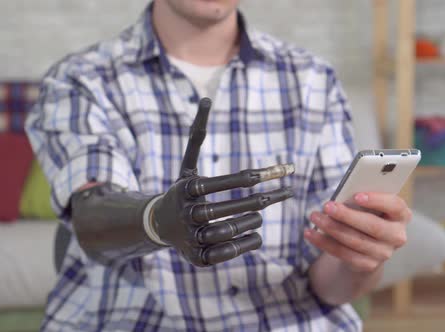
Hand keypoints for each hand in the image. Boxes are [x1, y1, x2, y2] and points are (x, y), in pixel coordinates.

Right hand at [152, 98, 294, 266]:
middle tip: (285, 193)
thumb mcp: (186, 165)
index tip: (270, 174)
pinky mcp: (198, 258)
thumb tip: (206, 99)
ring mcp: (190, 238)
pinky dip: (247, 242)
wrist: (159, 225)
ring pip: (230, 231)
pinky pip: (229, 251)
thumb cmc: (181, 191)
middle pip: (227, 209)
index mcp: (184, 189)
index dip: (246, 179)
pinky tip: (256, 233)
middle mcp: (185, 214)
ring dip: (253, 220)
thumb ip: (197, 136)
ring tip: (261, 214)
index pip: (218, 183)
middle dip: (260, 201)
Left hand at [304, 192, 411, 272]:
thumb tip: (340, 197)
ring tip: (315, 217)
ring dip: (331, 228)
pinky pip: (344, 254)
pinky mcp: (368, 265)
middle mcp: (397, 236)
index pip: (395, 206)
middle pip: (373, 226)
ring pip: (355, 240)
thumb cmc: (365, 215)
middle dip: (347, 216)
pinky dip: (324, 242)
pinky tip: (310, 234)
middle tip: (327, 206)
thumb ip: (359, 199)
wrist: (367, 247)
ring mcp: (384, 253)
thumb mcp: (367, 205)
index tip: (357, 196)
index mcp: (401, 215)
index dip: (377, 200)